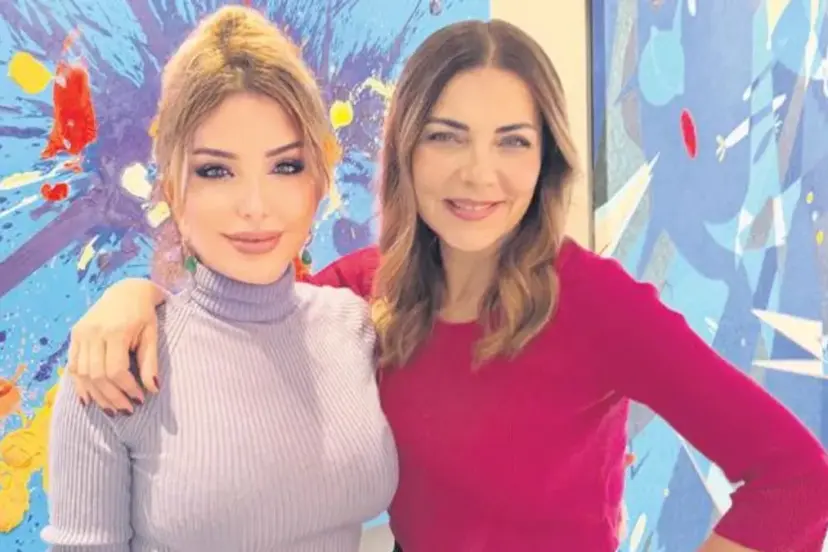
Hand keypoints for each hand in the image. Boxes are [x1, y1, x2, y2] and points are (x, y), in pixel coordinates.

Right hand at [67, 278, 164, 413]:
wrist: (126, 291)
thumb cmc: (143, 315)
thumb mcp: (152, 336)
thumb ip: (150, 362)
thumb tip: (153, 390)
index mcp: (115, 331)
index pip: (116, 370)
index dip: (127, 388)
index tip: (140, 399)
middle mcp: (93, 333)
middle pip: (97, 375)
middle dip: (112, 397)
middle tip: (127, 410)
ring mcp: (80, 334)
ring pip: (83, 374)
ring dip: (97, 395)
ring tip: (112, 409)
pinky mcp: (74, 336)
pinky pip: (72, 366)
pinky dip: (80, 385)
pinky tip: (89, 400)